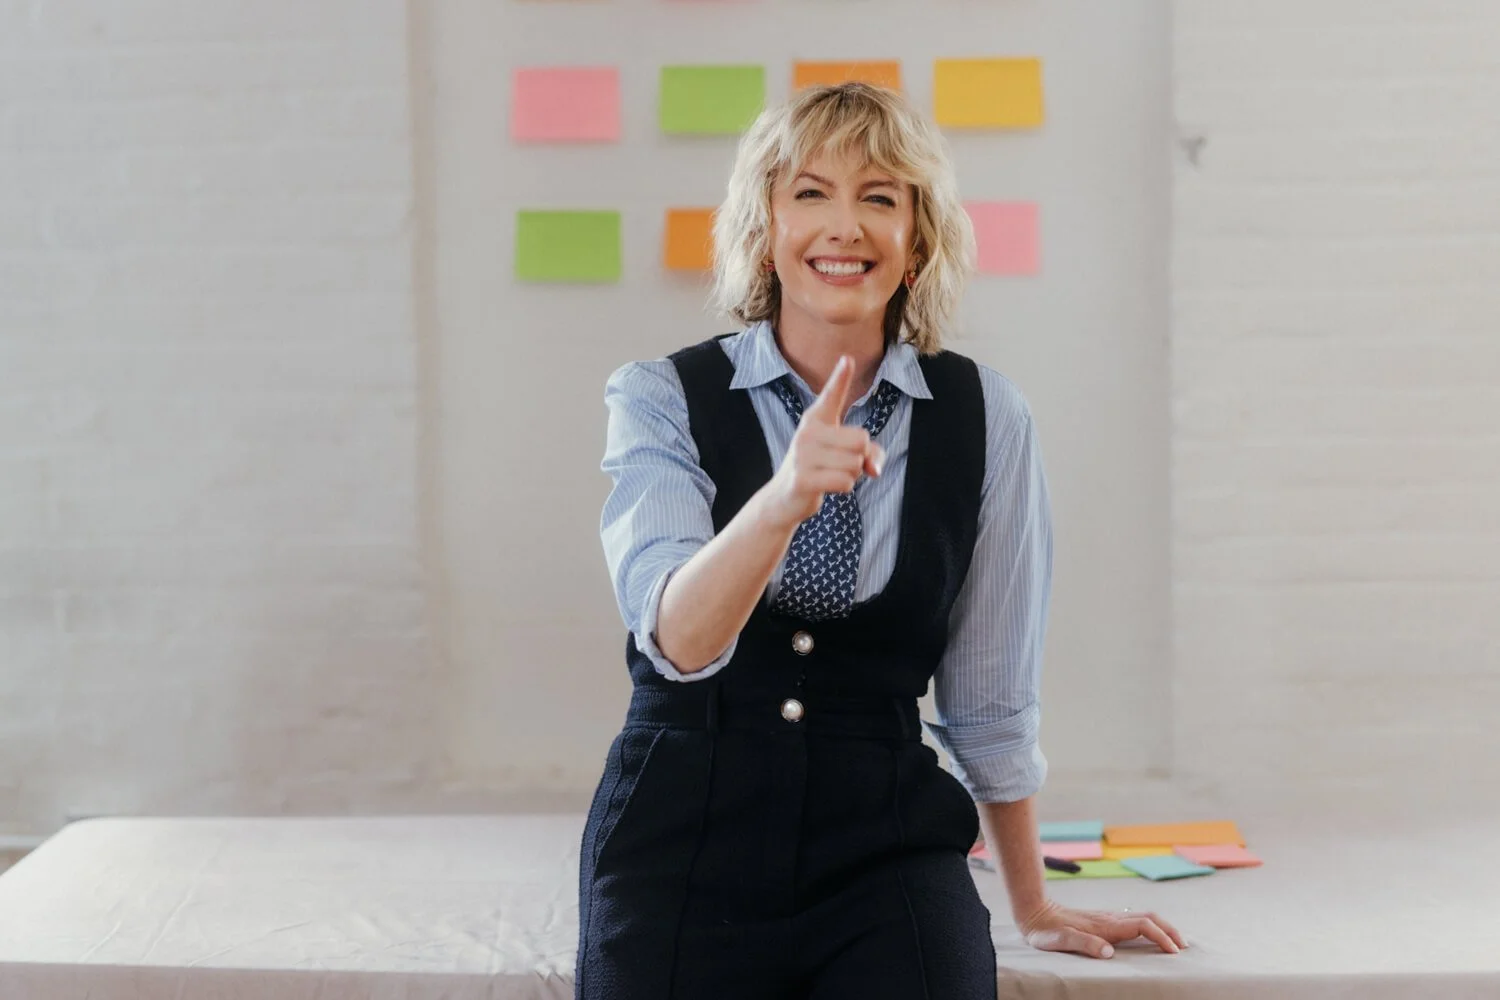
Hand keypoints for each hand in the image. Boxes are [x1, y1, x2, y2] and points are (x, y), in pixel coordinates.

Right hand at [761, 355, 885, 529]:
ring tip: (831, 475)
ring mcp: (802, 455)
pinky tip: (828, 486)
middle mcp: (807, 432)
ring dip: (852, 475)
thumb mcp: (843, 455)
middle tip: (841, 464)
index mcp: (815, 419)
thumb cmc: (819, 469)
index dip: (840, 377)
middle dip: (861, 458)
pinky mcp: (803, 478)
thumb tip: (874, 468)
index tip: (847, 358)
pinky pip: (846, 481)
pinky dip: (845, 487)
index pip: (831, 395)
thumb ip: (868, 454)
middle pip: (862, 440)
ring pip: (855, 464)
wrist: (783, 497)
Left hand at [1017, 900, 1185, 958]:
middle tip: (1184, 948)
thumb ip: (1083, 944)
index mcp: (1106, 925)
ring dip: (1163, 927)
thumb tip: (1109, 953)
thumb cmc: (1047, 931)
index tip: (1173, 952)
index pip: (1143, 926)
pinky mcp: (1105, 920)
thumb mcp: (1060, 940)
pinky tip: (1153, 937)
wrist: (1036, 914)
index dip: (1161, 937)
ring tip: (1176, 943)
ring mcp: (1109, 917)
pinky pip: (1135, 921)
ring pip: (1144, 917)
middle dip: (1170, 930)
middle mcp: (1111, 918)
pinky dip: (1152, 927)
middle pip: (1150, 917)